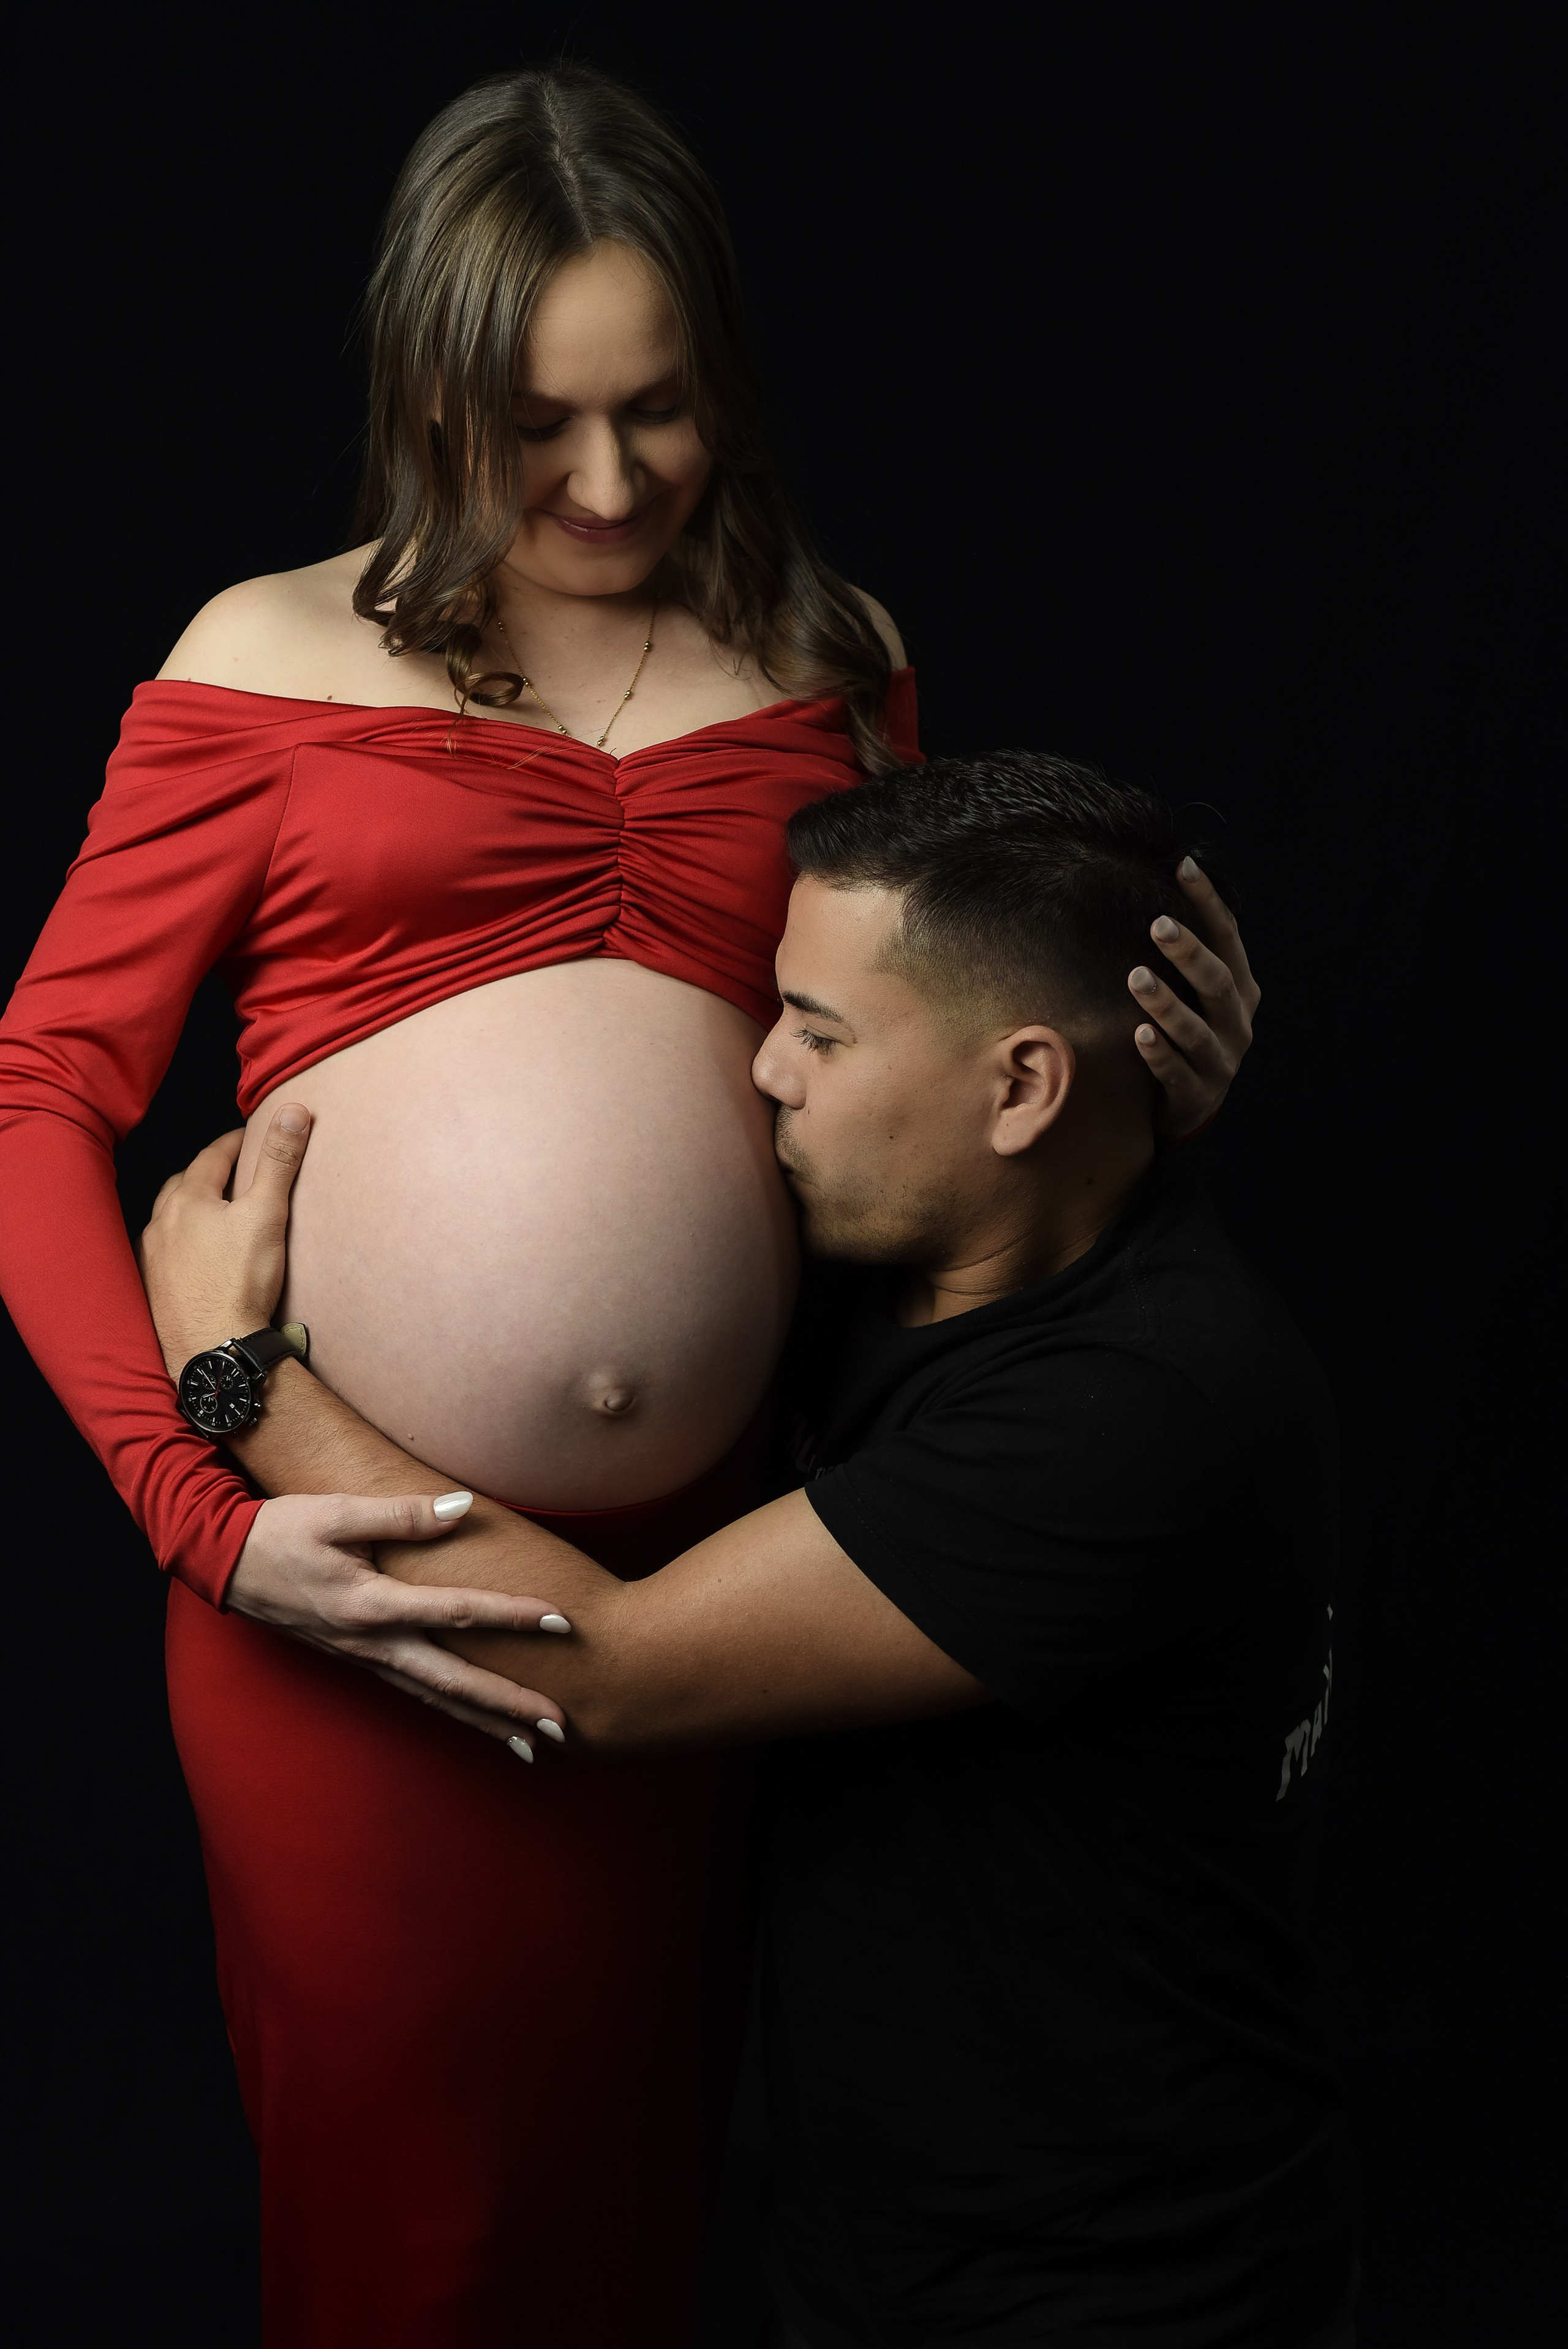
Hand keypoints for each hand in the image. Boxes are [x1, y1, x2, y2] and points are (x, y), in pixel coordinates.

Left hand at [139, 1104, 309, 1373]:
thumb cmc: (239, 1283)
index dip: (236, 1142)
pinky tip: (196, 1255)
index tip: (253, 1135)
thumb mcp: (267, 1214)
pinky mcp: (154, 1289)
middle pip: (183, 1184)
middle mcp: (161, 1224)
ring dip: (189, 1208)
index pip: (212, 1156)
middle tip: (233, 1170)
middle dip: (207, 1172)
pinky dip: (181, 1242)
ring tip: (213, 1210)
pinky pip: (164, 1252)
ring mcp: (152, 1259)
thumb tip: (293, 1111)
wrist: (214, 1348)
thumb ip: (279, 1161)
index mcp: (187, 1199)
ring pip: (169, 1219)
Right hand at [231, 1489, 571, 1754]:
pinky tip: (475, 1719)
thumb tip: (462, 1507)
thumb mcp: (336, 1513)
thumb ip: (401, 1515)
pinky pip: (414, 1692)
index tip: (562, 1620)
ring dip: (485, 1721)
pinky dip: (450, 1710)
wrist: (224, 1562)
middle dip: (510, 1705)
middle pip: (454, 1683)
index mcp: (372, 1606)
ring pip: (435, 1698)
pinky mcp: (358, 1659)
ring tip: (532, 1745)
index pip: (459, 1612)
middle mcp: (373, 1643)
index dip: (513, 1615)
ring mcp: (364, 1658)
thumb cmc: (279, 1532)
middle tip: (562, 1725)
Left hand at [1130, 857, 1259, 1138]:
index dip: (1209, 903)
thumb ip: (1189, 954)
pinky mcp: (1196, 1094)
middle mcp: (1237, 1022)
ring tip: (1137, 977)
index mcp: (1240, 990)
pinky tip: (1139, 1034)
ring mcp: (1220, 1061)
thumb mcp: (1198, 993)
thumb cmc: (1189, 1032)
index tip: (1184, 866)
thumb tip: (1162, 883)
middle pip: (1218, 982)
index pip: (1229, 938)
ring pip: (1196, 1030)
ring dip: (1168, 1003)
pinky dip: (1160, 1053)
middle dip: (1190, 953)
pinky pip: (1177, 1072)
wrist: (1193, 1103)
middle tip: (1157, 924)